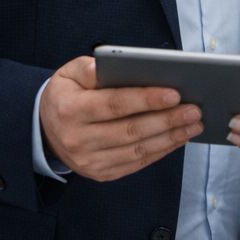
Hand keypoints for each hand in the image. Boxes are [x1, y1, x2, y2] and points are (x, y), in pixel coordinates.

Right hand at [39, 55, 202, 181]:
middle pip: (130, 131)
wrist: (45, 129)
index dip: (145, 99)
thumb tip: (119, 65)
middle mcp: (78, 140)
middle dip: (167, 120)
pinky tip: (177, 138)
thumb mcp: (69, 73)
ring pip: (137, 150)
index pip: (113, 105)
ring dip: (170, 138)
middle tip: (194, 109)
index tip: (174, 93)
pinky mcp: (101, 173)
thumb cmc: (66, 94)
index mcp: (70, 110)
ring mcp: (90, 161)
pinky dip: (160, 151)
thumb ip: (90, 68)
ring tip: (192, 124)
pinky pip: (136, 163)